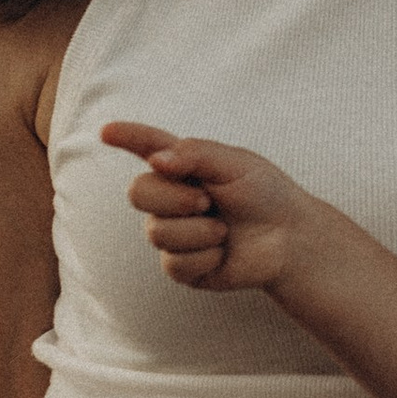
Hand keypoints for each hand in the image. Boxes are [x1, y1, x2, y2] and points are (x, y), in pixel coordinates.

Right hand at [101, 120, 317, 300]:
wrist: (290, 239)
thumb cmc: (265, 195)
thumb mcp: (236, 163)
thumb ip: (195, 154)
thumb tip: (156, 161)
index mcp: (182, 166)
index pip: (147, 146)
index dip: (126, 138)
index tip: (106, 131)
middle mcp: (171, 198)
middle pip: (137, 193)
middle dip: (172, 198)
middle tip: (207, 201)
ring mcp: (173, 233)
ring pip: (156, 232)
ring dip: (198, 231)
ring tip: (224, 229)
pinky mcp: (182, 266)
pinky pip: (174, 263)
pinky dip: (205, 256)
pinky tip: (223, 252)